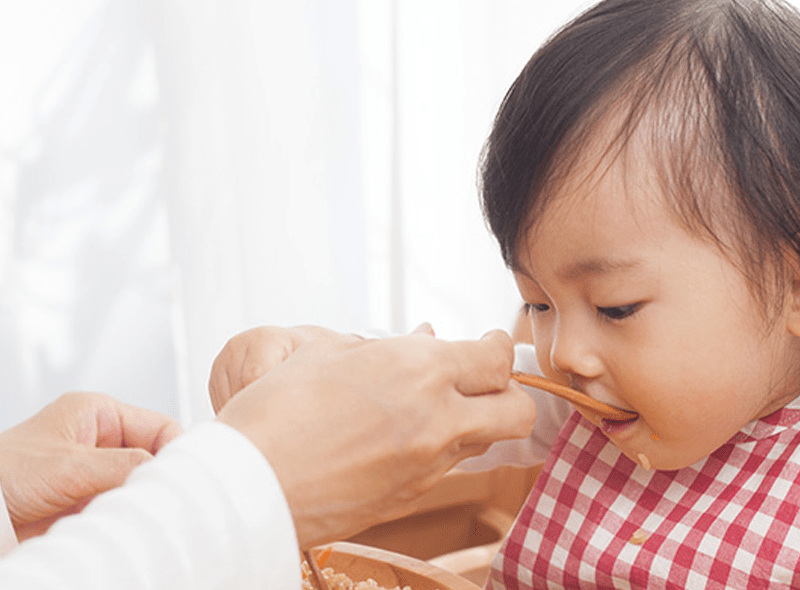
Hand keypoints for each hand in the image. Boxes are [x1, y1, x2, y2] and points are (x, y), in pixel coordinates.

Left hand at [0, 392, 181, 538]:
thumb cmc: (2, 473)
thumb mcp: (70, 465)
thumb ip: (125, 466)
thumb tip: (168, 473)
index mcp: (98, 415)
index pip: (160, 427)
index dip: (176, 450)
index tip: (185, 475)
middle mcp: (100, 442)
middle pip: (154, 457)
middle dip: (158, 478)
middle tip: (166, 497)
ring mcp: (94, 473)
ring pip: (140, 484)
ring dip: (141, 500)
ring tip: (142, 512)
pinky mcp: (87, 502)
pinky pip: (123, 506)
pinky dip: (128, 516)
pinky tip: (127, 522)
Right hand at [215, 327, 535, 547]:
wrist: (249, 484)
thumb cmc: (278, 410)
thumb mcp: (330, 354)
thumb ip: (390, 347)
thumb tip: (427, 336)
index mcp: (421, 370)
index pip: (495, 358)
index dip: (499, 347)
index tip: (490, 343)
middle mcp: (438, 419)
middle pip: (517, 410)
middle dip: (510, 393)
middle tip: (486, 382)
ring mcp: (429, 464)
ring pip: (487, 442)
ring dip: (478, 422)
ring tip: (444, 408)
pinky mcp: (412, 496)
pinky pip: (449, 467)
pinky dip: (443, 449)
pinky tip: (408, 437)